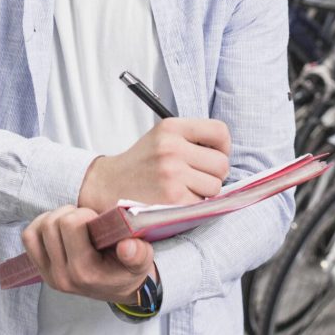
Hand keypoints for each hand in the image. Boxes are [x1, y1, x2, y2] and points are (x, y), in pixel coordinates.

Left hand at [21, 205, 155, 302]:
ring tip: (73, 223)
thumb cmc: (128, 270)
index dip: (85, 214)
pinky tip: (59, 228)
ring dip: (55, 218)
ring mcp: (49, 275)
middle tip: (86, 220)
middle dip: (70, 213)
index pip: (70, 225)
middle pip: (51, 224)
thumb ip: (138, 254)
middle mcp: (63, 277)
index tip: (97, 220)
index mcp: (85, 272)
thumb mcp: (142, 263)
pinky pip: (28, 238)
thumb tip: (127, 246)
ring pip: (37, 229)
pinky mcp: (41, 270)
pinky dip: (40, 226)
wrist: (118, 289)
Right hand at [77, 117, 230, 212]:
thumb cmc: (142, 164)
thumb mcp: (162, 138)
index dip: (223, 147)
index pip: (220, 132)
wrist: (108, 185)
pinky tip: (175, 201)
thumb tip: (227, 153)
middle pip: (222, 164)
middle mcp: (171, 147)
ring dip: (204, 193)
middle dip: (213, 174)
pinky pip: (202, 204)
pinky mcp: (172, 199)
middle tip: (195, 178)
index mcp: (171, 127)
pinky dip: (192, 206)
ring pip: (215, 187)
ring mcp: (172, 173)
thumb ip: (191, 138)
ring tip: (183, 189)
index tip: (213, 156)